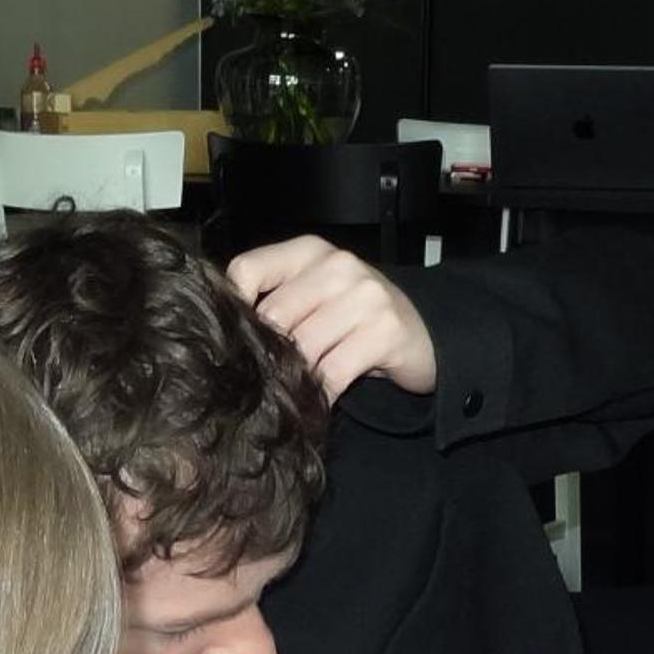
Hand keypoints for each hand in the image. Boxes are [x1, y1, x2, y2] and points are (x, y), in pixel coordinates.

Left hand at [224, 236, 437, 398]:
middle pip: (272, 317)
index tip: (232, 341)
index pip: (247, 271)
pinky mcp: (385, 330)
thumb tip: (229, 336)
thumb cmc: (357, 317)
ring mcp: (364, 295)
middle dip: (267, 354)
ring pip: (302, 347)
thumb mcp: (315, 295)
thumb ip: (276, 301)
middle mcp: (336, 266)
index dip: (232, 310)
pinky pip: (332, 372)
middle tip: (268, 378)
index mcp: (309, 251)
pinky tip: (319, 401)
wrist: (424, 332)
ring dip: (295, 377)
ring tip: (296, 390)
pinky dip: (320, 394)